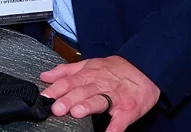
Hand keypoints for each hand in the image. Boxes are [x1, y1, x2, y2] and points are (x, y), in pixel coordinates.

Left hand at [41, 55, 159, 130]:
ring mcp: (115, 97)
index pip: (70, 80)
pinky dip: (115, 127)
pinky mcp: (128, 108)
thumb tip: (45, 76)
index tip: (45, 97)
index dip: (57, 88)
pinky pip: (121, 119)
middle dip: (69, 99)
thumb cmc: (115, 70)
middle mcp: (100, 84)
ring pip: (100, 100)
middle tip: (56, 108)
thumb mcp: (89, 65)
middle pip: (82, 91)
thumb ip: (66, 71)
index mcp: (89, 74)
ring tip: (77, 113)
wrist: (145, 68)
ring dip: (88, 106)